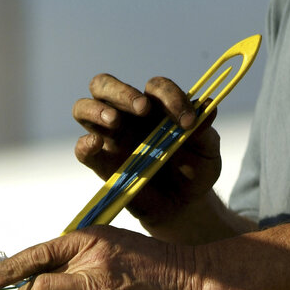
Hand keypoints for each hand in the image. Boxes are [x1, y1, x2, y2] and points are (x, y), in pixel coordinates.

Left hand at [0, 226, 205, 289]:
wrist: (190, 280)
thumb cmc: (154, 266)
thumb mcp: (114, 245)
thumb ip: (83, 256)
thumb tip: (49, 275)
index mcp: (88, 237)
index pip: (37, 252)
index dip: (9, 267)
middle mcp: (87, 257)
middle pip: (35, 276)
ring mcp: (94, 284)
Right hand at [73, 74, 220, 226]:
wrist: (182, 204)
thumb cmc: (194, 171)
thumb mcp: (207, 150)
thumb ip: (205, 130)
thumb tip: (207, 107)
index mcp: (154, 106)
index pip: (154, 87)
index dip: (170, 96)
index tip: (187, 121)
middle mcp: (125, 116)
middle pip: (104, 85)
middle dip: (121, 92)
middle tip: (141, 108)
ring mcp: (109, 138)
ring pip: (83, 108)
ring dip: (96, 109)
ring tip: (114, 121)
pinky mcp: (100, 163)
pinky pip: (82, 149)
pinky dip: (84, 144)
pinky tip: (95, 144)